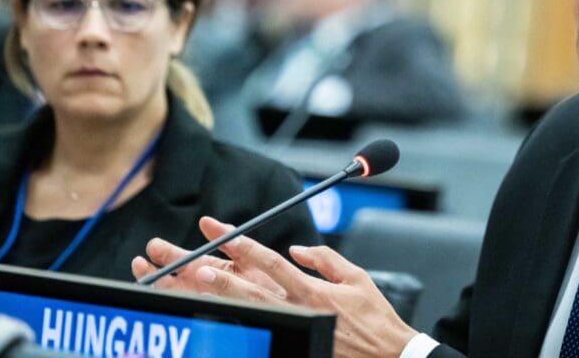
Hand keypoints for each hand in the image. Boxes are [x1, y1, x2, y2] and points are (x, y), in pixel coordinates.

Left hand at [133, 216, 418, 357]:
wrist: (388, 355)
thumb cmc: (375, 317)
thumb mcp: (357, 278)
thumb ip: (325, 260)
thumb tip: (297, 250)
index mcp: (311, 289)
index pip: (270, 262)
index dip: (244, 245)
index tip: (220, 232)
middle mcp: (297, 309)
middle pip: (248, 289)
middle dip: (216, 274)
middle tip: (190, 263)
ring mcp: (293, 329)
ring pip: (246, 312)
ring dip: (219, 298)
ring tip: (194, 284)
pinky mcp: (293, 343)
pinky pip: (260, 332)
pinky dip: (237, 325)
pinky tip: (215, 318)